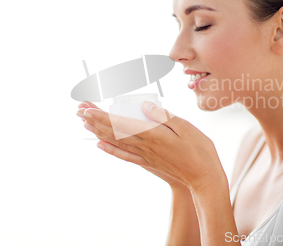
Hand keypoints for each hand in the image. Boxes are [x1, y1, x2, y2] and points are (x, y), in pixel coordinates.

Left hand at [77, 101, 225, 191]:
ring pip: (116, 142)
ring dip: (98, 132)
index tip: (88, 108)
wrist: (203, 177)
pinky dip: (110, 149)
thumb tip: (145, 105)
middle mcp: (145, 146)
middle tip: (79, 110)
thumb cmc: (199, 151)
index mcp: (153, 135)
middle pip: (114, 132)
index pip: (122, 123)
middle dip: (95, 120)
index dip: (103, 116)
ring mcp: (145, 155)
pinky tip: (100, 145)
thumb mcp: (186, 127)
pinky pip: (124, 155)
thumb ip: (164, 116)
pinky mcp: (148, 162)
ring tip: (84, 123)